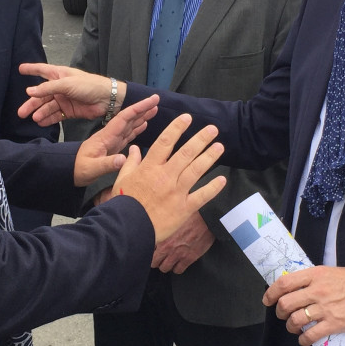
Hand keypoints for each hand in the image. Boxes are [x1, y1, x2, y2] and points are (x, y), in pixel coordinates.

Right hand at [18, 62, 123, 125]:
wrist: (108, 99)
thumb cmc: (89, 85)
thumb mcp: (67, 84)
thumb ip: (48, 88)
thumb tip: (30, 91)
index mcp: (59, 75)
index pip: (42, 70)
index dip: (31, 69)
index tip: (20, 69)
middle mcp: (60, 87)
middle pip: (41, 95)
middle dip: (31, 103)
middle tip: (21, 112)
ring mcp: (64, 100)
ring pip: (47, 107)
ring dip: (39, 113)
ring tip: (33, 118)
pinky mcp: (69, 111)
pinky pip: (56, 115)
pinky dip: (48, 119)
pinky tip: (41, 122)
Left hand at [73, 95, 158, 185]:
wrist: (69, 170)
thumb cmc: (78, 169)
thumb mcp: (91, 168)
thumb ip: (107, 164)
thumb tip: (124, 159)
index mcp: (106, 136)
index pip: (125, 118)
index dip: (139, 108)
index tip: (151, 100)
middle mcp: (110, 135)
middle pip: (129, 118)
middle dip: (143, 109)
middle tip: (156, 100)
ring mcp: (112, 141)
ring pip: (129, 125)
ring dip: (141, 117)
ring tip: (154, 110)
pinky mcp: (113, 147)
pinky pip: (127, 135)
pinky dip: (137, 129)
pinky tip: (143, 125)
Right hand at [111, 113, 225, 242]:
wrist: (126, 227)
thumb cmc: (123, 202)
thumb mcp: (122, 179)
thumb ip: (131, 162)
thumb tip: (134, 148)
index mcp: (150, 167)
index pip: (165, 142)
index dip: (177, 128)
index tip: (187, 118)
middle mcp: (165, 176)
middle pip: (186, 153)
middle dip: (201, 139)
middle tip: (213, 129)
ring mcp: (176, 192)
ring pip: (196, 170)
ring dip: (209, 157)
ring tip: (220, 147)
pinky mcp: (183, 208)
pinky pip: (201, 196)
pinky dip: (213, 188)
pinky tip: (222, 179)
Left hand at [151, 210, 214, 272]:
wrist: (206, 218)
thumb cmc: (189, 214)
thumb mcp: (170, 217)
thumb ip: (161, 225)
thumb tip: (155, 228)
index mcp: (161, 236)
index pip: (147, 249)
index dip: (150, 249)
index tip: (153, 248)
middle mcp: (167, 247)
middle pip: (154, 262)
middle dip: (156, 260)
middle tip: (159, 257)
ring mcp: (178, 254)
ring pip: (165, 268)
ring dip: (166, 265)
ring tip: (168, 260)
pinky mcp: (189, 258)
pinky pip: (178, 270)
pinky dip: (177, 269)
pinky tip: (178, 263)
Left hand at [265, 266, 344, 345]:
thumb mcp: (333, 271)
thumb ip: (316, 278)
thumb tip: (300, 286)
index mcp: (316, 275)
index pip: (284, 283)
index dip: (271, 293)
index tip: (268, 300)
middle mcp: (317, 291)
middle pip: (286, 304)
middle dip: (280, 312)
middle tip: (284, 315)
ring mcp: (325, 308)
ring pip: (295, 321)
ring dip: (291, 327)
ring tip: (295, 328)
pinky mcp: (334, 324)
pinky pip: (311, 335)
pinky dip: (304, 340)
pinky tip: (306, 340)